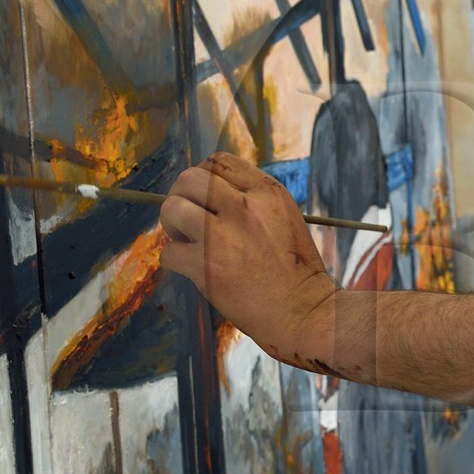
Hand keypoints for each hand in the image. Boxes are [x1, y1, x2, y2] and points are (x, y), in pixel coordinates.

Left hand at [158, 152, 338, 366]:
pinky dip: (176, 262)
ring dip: (172, 226)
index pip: (218, 161)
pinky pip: (169, 253)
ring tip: (187, 241)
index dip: (204, 176)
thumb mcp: (285, 218)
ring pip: (171, 209)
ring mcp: (222, 236)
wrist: (304, 313)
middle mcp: (245, 207)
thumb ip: (253, 200)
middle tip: (190, 219)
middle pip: (189, 179)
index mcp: (268, 192)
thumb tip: (208, 193)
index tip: (205, 197)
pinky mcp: (205, 266)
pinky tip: (193, 269)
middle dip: (182, 197)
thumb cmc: (296, 271)